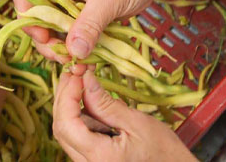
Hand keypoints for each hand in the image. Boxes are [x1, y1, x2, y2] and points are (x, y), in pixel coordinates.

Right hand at [15, 0, 163, 60]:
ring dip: (62, 47)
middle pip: (39, 18)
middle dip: (48, 41)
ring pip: (55, 28)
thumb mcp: (107, 0)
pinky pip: (72, 32)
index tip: (45, 39)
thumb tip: (74, 51)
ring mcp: (70, 0)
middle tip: (64, 58)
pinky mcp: (83, 12)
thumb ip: (89, 25)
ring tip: (77, 62)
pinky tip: (85, 58)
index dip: (30, 21)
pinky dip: (76, 45)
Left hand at [53, 69, 194, 161]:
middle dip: (65, 98)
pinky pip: (78, 138)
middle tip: (76, 73)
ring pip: (67, 133)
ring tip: (81, 82)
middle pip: (61, 129)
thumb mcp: (137, 124)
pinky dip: (80, 118)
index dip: (67, 95)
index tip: (77, 74)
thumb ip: (106, 104)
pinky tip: (89, 101)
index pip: (66, 123)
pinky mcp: (93, 161)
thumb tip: (86, 80)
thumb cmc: (164, 153)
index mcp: (99, 157)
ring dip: (71, 106)